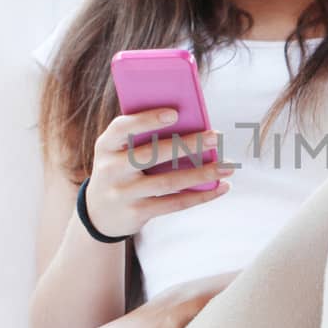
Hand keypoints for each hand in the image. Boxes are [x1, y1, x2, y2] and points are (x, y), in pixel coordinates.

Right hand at [84, 106, 234, 239]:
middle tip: (216, 137)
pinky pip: (174, 203)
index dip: (147, 120)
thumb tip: (192, 127)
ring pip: (168, 181)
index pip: (122, 128)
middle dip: (187, 144)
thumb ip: (143, 138)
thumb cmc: (121, 170)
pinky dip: (201, 196)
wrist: (100, 213)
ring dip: (202, 174)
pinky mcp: (137, 213)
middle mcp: (111, 169)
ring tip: (227, 166)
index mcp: (106, 145)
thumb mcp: (119, 151)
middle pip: (152, 154)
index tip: (175, 113)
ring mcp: (123, 193)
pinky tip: (221, 187)